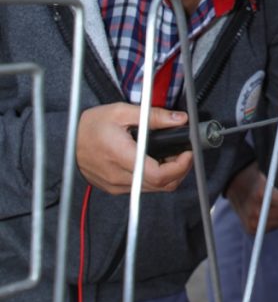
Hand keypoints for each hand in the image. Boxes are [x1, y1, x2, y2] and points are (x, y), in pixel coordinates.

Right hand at [76, 103, 193, 194]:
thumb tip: (179, 119)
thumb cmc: (90, 125)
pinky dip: (154, 178)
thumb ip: (153, 116)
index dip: (179, 166)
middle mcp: (119, 177)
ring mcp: (116, 186)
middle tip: (184, 152)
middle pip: (160, 185)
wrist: (66, 141)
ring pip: (153, 189)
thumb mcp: (121, 112)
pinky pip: (141, 188)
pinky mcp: (114, 188)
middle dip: (179, 170)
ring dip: (168, 175)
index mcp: (122, 156)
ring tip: (171, 154)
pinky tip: (155, 161)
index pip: (158, 174)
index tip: (188, 153)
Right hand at [226, 162, 277, 234]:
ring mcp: (253, 223)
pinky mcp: (250, 229)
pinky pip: (273, 227)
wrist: (233, 183)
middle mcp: (257, 211)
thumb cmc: (255, 175)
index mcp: (262, 194)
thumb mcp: (269, 173)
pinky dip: (275, 219)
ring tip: (275, 203)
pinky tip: (269, 210)